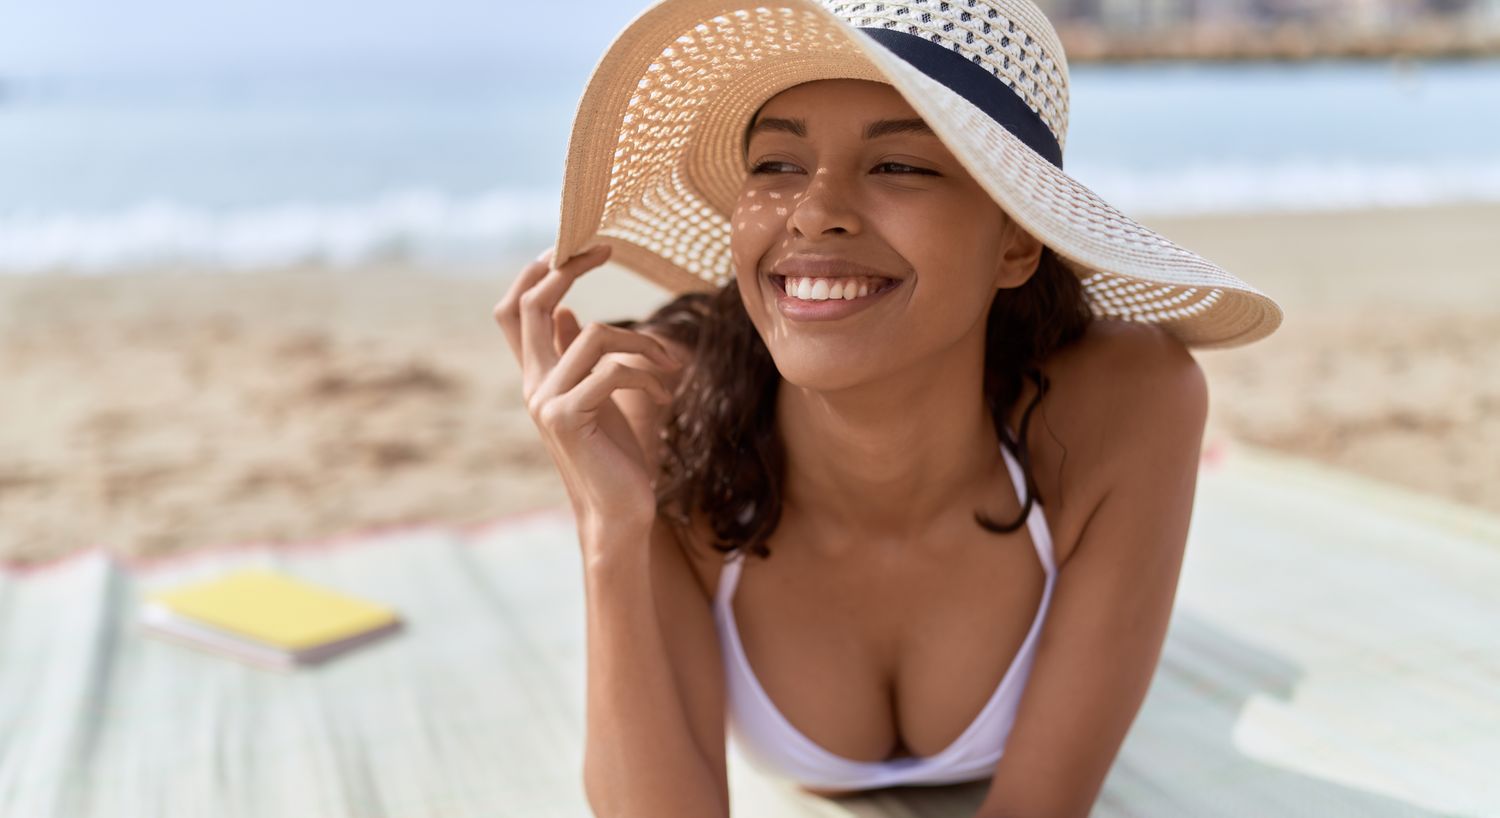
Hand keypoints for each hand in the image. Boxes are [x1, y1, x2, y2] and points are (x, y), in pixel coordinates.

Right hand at [493, 244, 683, 534]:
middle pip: (528, 306)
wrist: (620, 513)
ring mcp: (546, 402)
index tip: (577, 246)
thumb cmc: (616, 456)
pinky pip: (611, 369)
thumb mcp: (600, 398)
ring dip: (644, 344)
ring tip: (670, 368)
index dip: (535, 272)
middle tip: (606, 250)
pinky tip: (665, 396)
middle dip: (567, 269)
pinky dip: (648, 375)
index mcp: (539, 377)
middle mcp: (533, 386)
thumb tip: (568, 312)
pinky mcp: (568, 419)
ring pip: (594, 335)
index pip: (514, 310)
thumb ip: (577, 356)